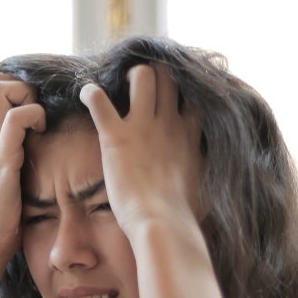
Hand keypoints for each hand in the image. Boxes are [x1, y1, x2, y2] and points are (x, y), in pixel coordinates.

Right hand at [0, 73, 45, 263]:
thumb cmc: (3, 215)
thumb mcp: (10, 176)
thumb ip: (17, 156)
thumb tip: (38, 149)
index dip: (17, 88)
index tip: (36, 111)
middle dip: (20, 86)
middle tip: (37, 114)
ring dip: (25, 98)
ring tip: (38, 124)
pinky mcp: (3, 160)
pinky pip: (13, 121)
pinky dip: (31, 117)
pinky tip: (40, 135)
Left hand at [80, 64, 201, 238]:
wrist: (162, 223)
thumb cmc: (184, 214)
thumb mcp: (206, 186)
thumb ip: (204, 171)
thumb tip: (212, 179)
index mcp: (189, 134)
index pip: (193, 95)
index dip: (183, 89)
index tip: (173, 94)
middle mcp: (168, 123)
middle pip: (168, 76)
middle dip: (156, 74)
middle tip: (142, 85)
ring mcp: (142, 126)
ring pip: (142, 75)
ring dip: (129, 76)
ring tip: (119, 86)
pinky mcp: (116, 136)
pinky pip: (98, 100)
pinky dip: (89, 93)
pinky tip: (86, 94)